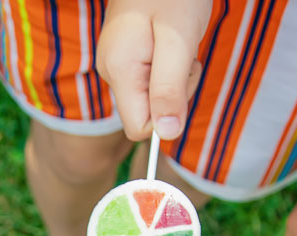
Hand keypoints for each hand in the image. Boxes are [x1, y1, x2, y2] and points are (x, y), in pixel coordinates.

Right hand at [97, 0, 210, 139]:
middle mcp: (111, 71)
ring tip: (179, 41)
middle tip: (185, 54)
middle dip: (174, 92)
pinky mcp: (125, 55)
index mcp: (120, 70)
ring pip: (151, 96)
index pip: (139, 128)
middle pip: (146, 113)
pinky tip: (171, 39)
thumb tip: (167, 135)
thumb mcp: (179, 41)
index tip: (181, 78)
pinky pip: (150, 79)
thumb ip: (170, 90)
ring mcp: (116, 63)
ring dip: (175, 77)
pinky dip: (169, 65)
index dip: (167, 114)